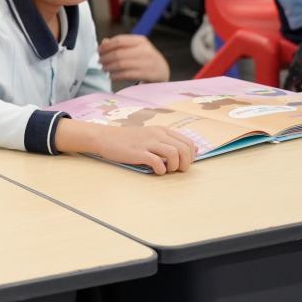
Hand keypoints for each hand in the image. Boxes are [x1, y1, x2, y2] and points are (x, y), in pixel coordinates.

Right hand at [56, 118, 195, 174]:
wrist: (105, 137)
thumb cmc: (129, 139)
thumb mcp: (152, 135)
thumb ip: (171, 141)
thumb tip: (195, 149)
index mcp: (163, 130)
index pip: (188, 142)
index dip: (191, 156)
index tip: (183, 162)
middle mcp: (158, 135)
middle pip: (185, 149)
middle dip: (186, 163)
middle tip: (177, 169)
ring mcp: (148, 143)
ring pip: (174, 154)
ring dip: (174, 166)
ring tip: (167, 170)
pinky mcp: (138, 152)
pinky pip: (157, 162)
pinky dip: (161, 170)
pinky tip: (156, 171)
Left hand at [98, 34, 169, 82]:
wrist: (162, 71)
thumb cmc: (143, 59)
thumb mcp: (134, 49)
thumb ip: (119, 45)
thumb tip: (104, 43)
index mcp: (140, 41)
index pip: (119, 40)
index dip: (106, 46)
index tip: (98, 51)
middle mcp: (145, 50)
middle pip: (119, 53)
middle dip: (106, 58)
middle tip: (100, 62)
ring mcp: (148, 62)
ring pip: (122, 64)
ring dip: (109, 67)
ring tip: (104, 69)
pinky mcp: (149, 74)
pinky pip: (128, 74)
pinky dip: (117, 76)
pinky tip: (112, 77)